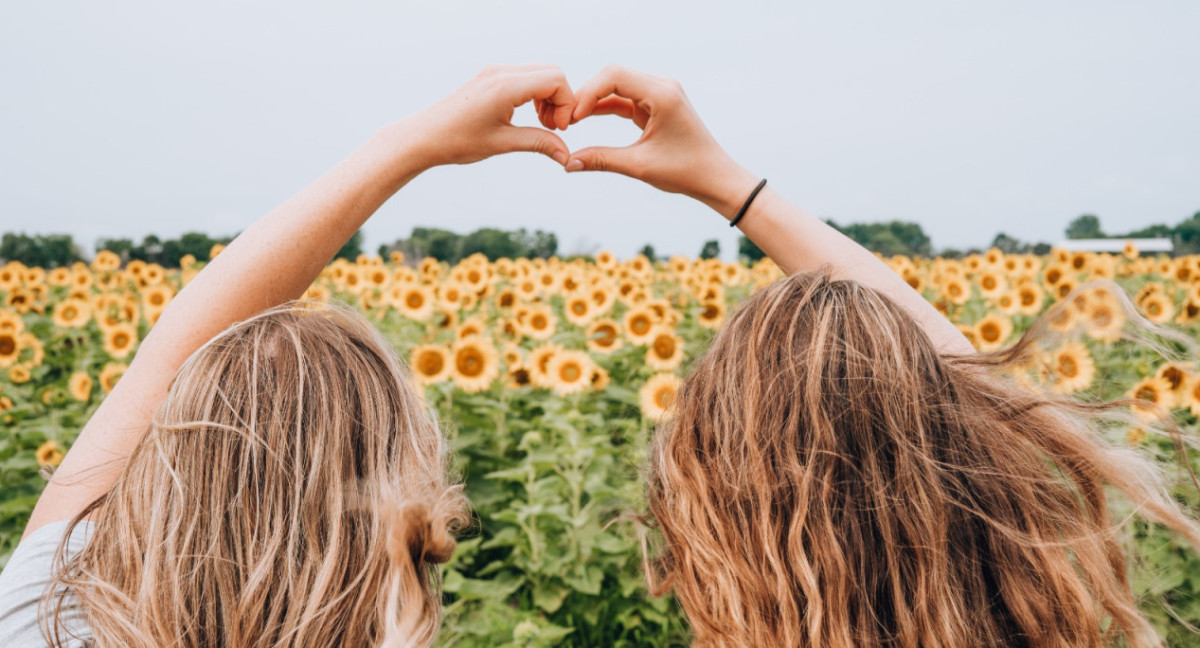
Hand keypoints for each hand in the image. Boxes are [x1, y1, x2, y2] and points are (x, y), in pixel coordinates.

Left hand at [404, 64, 574, 167]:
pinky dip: (535, 94)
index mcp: (506, 86)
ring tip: (541, 125)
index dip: (566, 105)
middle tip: (551, 128)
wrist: (424, 136)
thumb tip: (566, 155)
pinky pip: (526, 77)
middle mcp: (501, 72)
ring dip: (549, 98)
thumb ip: (539, 143)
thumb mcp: (502, 143)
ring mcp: (495, 71)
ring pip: (541, 73)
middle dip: (560, 100)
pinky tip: (528, 116)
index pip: (556, 80)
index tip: (558, 130)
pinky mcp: (491, 76)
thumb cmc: (457, 141)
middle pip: (552, 73)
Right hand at [565, 65, 759, 219]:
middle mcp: (662, 86)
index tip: (571, 117)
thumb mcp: (640, 166)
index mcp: (662, 94)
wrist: (715, 177)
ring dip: (594, 101)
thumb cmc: (686, 171)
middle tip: (565, 119)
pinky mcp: (656, 104)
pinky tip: (585, 119)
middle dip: (587, 94)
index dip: (588, 92)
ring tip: (571, 120)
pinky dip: (605, 108)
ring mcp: (660, 93)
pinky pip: (625, 99)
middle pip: (613, 76)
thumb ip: (602, 160)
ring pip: (617, 86)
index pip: (614, 76)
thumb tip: (568, 163)